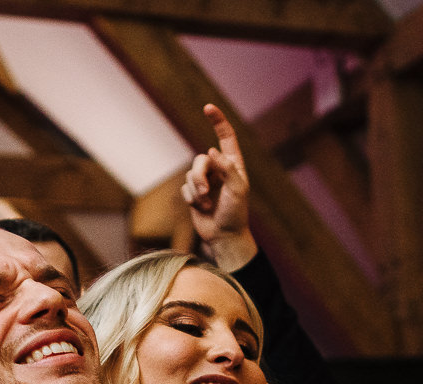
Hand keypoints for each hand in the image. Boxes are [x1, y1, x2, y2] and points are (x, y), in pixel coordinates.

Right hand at [182, 103, 257, 270]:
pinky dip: (191, 199)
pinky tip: (201, 209)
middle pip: (200, 160)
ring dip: (196, 191)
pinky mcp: (194, 194)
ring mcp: (206, 181)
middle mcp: (219, 170)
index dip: (218, 121)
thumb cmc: (236, 214)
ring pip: (190, 174)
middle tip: (206, 192)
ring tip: (206, 204)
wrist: (225, 237)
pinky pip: (184, 189)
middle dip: (200, 176)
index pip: (226, 137)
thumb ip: (227, 168)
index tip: (208, 107)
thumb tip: (211, 150)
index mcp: (233, 165)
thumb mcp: (237, 189)